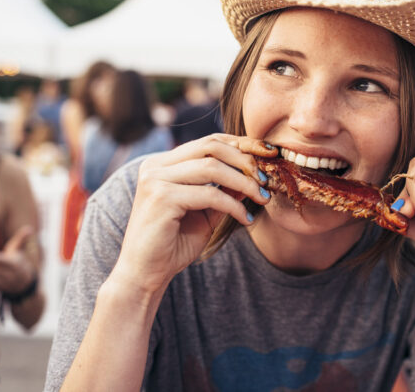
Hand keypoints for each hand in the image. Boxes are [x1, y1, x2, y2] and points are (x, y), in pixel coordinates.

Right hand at [110, 135, 275, 296]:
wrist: (145, 274)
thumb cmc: (173, 243)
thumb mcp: (206, 211)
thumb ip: (225, 190)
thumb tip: (255, 173)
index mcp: (163, 163)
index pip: (209, 141)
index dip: (242, 144)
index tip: (269, 154)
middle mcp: (155, 165)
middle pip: (211, 146)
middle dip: (245, 160)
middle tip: (267, 180)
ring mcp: (155, 179)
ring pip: (213, 167)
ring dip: (244, 182)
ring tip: (262, 198)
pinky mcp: (161, 198)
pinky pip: (209, 194)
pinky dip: (233, 205)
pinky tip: (245, 219)